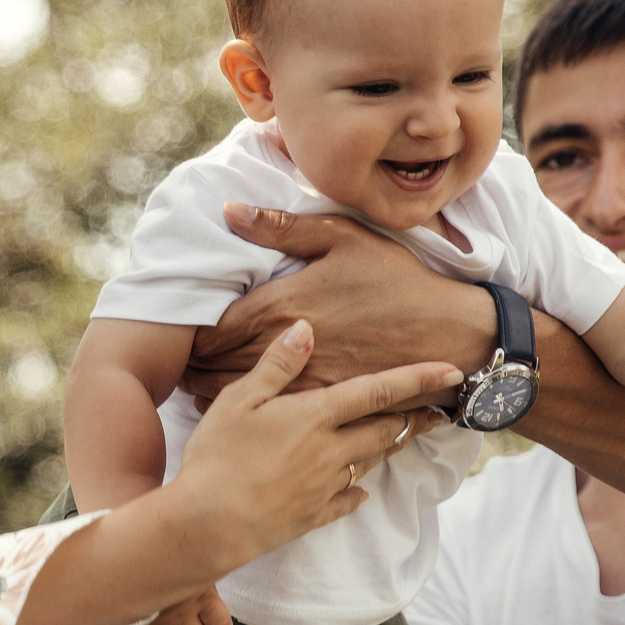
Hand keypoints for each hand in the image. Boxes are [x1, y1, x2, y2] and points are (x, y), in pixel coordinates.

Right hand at [165, 319, 460, 574]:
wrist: (208, 525)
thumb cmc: (217, 457)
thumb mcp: (239, 400)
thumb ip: (277, 365)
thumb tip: (306, 329)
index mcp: (316, 417)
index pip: (379, 391)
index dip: (419, 378)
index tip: (453, 371)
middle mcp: (331, 451)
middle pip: (385, 430)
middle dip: (413, 418)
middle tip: (435, 410)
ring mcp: (325, 487)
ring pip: (371, 462)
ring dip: (389, 447)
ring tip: (401, 436)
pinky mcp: (313, 516)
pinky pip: (348, 500)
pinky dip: (358, 490)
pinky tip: (360, 488)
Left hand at [183, 207, 494, 403]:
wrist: (451, 333)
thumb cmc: (397, 280)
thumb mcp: (343, 238)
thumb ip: (281, 227)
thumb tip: (229, 210)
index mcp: (286, 304)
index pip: (214, 327)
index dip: (188, 333)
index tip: (175, 332)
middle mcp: (288, 347)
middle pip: (217, 364)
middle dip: (191, 364)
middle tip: (173, 362)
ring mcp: (306, 380)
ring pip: (238, 394)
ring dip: (210, 390)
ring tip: (192, 385)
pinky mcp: (324, 404)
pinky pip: (270, 414)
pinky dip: (247, 411)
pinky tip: (235, 408)